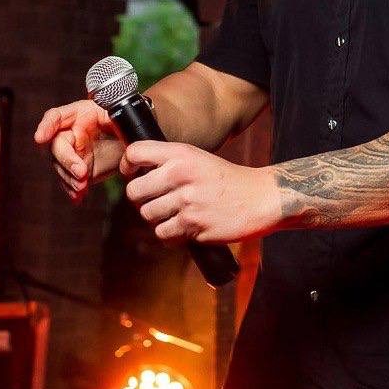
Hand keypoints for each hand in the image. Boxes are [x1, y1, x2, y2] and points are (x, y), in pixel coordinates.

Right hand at [34, 100, 124, 203]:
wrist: (132, 145)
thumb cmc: (126, 125)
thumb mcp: (123, 118)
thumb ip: (116, 119)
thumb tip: (115, 122)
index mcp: (79, 115)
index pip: (56, 116)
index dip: (46, 126)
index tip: (40, 138)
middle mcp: (71, 133)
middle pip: (57, 146)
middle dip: (66, 161)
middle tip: (82, 174)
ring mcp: (73, 153)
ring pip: (60, 166)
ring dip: (69, 179)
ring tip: (82, 188)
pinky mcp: (78, 170)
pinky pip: (68, 180)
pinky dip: (72, 190)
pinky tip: (78, 197)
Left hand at [120, 140, 281, 243]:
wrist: (260, 198)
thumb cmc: (226, 179)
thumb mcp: (198, 159)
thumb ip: (169, 162)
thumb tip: (134, 173)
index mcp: (181, 154)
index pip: (135, 153)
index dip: (128, 165)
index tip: (133, 173)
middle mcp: (181, 174)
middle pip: (134, 191)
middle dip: (141, 199)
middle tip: (157, 199)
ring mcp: (187, 201)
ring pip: (147, 215)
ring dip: (157, 218)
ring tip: (175, 213)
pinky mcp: (193, 226)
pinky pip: (163, 234)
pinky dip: (170, 234)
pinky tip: (184, 227)